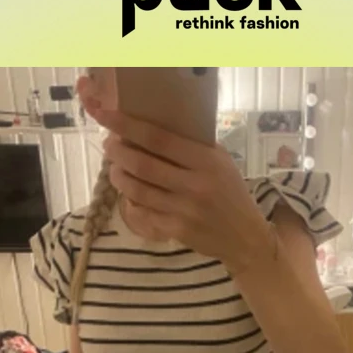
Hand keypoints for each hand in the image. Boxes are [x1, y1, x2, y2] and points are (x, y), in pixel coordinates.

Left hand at [95, 108, 275, 273]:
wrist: (245, 237)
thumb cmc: (231, 193)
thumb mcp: (220, 162)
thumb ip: (193, 146)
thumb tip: (154, 126)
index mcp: (206, 161)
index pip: (160, 139)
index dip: (129, 126)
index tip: (107, 115)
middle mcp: (194, 185)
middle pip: (143, 165)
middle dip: (118, 153)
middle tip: (108, 145)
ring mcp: (184, 210)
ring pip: (138, 191)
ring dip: (120, 177)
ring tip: (115, 168)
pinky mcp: (177, 230)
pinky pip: (144, 213)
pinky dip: (131, 201)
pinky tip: (129, 194)